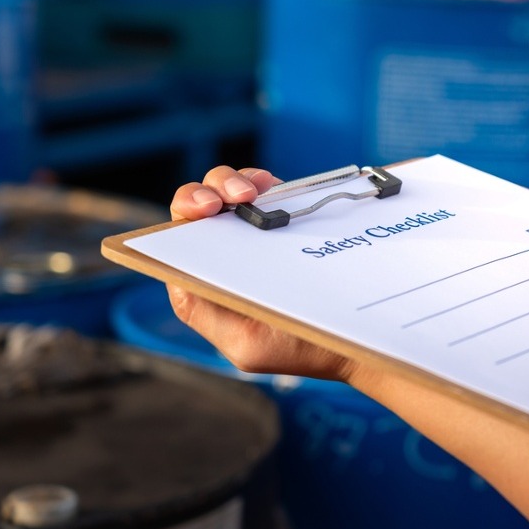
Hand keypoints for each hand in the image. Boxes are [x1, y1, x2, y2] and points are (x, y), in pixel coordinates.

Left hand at [167, 166, 359, 381]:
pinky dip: (261, 181)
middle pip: (198, 206)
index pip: (176, 240)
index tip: (207, 208)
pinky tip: (271, 185)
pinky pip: (262, 190)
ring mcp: (251, 234)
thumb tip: (192, 270)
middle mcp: (220, 254)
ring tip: (256, 190)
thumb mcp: (246, 345)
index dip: (186, 214)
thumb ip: (211, 310)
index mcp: (202, 285)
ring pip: (226, 190)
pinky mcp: (280, 220)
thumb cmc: (298, 348)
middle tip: (236, 197)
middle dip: (211, 190)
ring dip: (235, 181)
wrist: (352, 337)